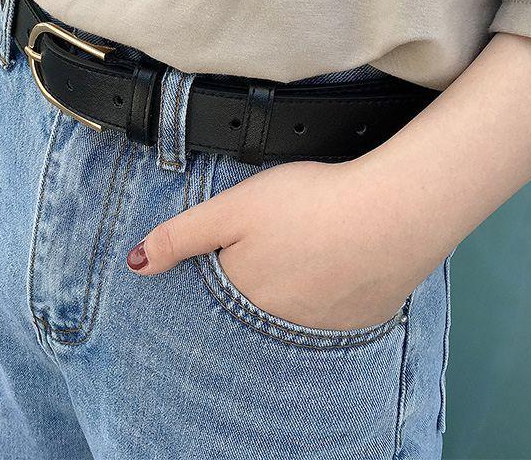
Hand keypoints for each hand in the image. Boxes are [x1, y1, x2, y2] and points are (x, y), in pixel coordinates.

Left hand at [127, 159, 436, 330]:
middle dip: (255, 277)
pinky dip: (328, 291)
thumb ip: (181, 237)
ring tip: (305, 247)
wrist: (396, 210)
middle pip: (253, 303)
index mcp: (243, 297)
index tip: (236, 246)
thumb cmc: (309, 204)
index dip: (220, 265)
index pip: (215, 295)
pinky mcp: (362, 318)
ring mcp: (325, 327)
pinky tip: (337, 261)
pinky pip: (332, 310)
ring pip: (293, 308)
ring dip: (292, 286)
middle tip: (278, 242)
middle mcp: (280, 324)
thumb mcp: (233, 209)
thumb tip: (134, 264)